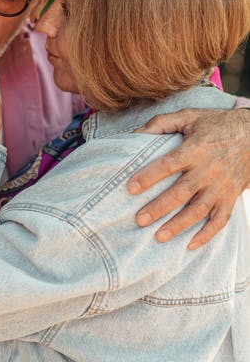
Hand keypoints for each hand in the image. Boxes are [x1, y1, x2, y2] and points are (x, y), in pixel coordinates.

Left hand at [127, 107, 249, 248]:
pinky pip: (220, 220)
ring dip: (179, 225)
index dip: (149, 176)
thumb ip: (161, 123)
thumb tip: (134, 134)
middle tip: (139, 220)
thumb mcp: (190, 116)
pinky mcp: (231, 196)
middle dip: (159, 208)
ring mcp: (221, 185)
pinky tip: (190, 245)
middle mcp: (209, 169)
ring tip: (159, 236)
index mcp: (196, 149)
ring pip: (199, 210)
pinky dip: (207, 234)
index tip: (131, 188)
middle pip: (181, 192)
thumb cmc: (216, 124)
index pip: (169, 164)